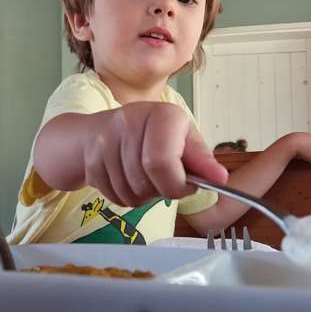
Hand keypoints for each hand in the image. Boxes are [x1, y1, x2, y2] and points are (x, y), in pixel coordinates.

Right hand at [82, 102, 228, 206]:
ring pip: (131, 193)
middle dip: (160, 191)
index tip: (185, 184)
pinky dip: (126, 196)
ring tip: (145, 176)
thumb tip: (219, 178)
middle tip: (164, 179)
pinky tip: (128, 178)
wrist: (99, 131)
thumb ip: (201, 159)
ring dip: (143, 196)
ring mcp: (104, 142)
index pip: (163, 163)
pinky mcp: (91, 162)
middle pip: (147, 182)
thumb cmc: (151, 133)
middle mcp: (128, 122)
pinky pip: (115, 197)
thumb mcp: (183, 137)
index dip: (177, 184)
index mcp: (161, 114)